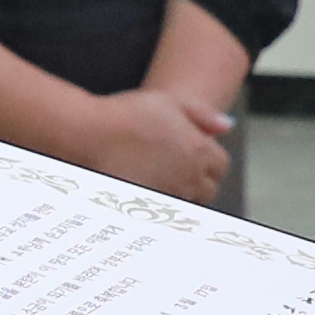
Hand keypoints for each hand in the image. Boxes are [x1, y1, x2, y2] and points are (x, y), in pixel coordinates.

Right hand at [67, 83, 238, 203]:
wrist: (88, 135)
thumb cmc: (124, 115)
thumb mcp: (168, 102)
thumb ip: (202, 114)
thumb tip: (226, 125)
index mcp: (198, 149)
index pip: (221, 166)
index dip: (208, 159)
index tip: (192, 153)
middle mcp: (189, 176)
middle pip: (209, 189)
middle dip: (199, 179)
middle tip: (176, 167)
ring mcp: (170, 194)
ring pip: (189, 203)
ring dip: (181, 193)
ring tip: (159, 177)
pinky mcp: (150, 207)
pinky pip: (167, 212)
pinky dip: (163, 204)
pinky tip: (146, 187)